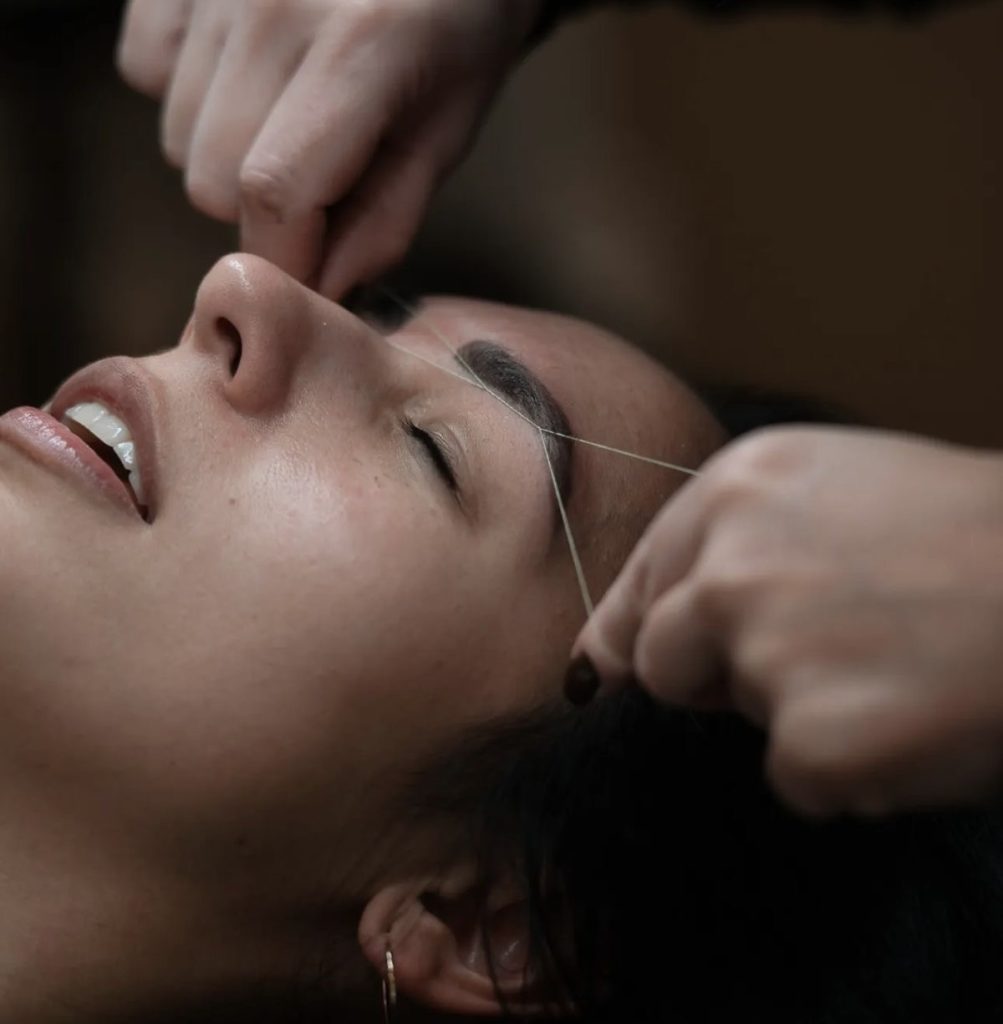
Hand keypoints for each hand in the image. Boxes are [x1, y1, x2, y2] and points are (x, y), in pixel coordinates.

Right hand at [117, 0, 539, 295]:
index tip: (311, 269)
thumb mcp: (444, 137)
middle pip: (212, 180)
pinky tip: (245, 72)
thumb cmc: (452, 38)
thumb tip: (317, 288)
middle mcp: (272, 2)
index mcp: (362, 47)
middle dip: (265, 210)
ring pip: (176, 140)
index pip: (275, 191)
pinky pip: (146, 71)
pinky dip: (188, 91)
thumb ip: (383, 222)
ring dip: (227, 153)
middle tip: (317, 175)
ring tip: (287, 111)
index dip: (287, 256)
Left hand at [573, 426, 1002, 817]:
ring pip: (731, 717)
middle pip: (659, 660)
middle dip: (718, 675)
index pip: (638, 586)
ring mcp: (770, 649)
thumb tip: (607, 654)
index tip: (651, 661)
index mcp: (736, 486)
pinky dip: (853, 769)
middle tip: (827, 651)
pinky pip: (801, 779)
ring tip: (892, 668)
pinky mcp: (818, 738)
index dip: (647, 631)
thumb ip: (724, 549)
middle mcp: (733, 562)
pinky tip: (920, 716)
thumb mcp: (836, 491)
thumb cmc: (970, 533)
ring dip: (795, 712)